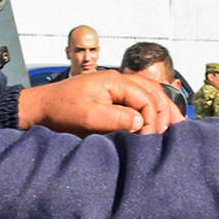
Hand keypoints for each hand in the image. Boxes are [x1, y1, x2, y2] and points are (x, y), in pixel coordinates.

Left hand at [18, 71, 181, 134]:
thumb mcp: (88, 117)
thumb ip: (117, 117)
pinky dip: (152, 107)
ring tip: (178, 124)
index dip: (153, 119)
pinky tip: (159, 117)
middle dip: (166, 111)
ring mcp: (115, 86)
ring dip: (163, 108)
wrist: (40, 108)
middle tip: (177, 131)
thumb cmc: (61, 111)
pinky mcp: (112, 95)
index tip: (150, 138)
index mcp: (114, 82)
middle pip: (153, 91)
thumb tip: (141, 121)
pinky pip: (139, 97)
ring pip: (149, 93)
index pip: (146, 98)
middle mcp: (118, 80)